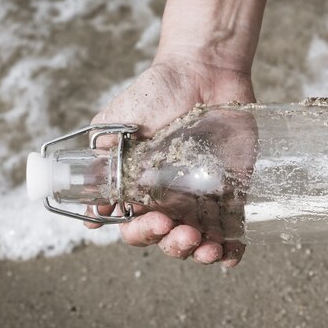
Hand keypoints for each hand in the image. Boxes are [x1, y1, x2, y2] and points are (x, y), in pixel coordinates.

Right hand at [86, 57, 255, 266]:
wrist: (201, 71)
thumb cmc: (155, 95)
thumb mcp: (115, 127)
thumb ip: (102, 164)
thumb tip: (93, 214)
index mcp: (142, 189)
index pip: (137, 227)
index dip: (142, 233)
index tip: (153, 220)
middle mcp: (172, 199)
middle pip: (170, 240)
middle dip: (174, 245)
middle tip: (183, 231)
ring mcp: (204, 196)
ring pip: (201, 240)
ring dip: (202, 254)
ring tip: (207, 247)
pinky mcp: (234, 188)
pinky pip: (234, 227)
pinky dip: (233, 249)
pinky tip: (230, 256)